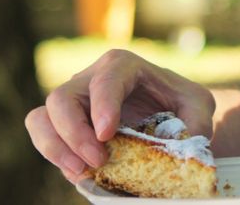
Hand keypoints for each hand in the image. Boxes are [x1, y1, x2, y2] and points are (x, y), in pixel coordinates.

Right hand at [24, 49, 214, 183]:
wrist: (167, 111)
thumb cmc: (180, 102)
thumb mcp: (199, 104)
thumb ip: (198, 120)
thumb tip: (188, 144)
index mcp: (123, 66)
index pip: (105, 80)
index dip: (102, 106)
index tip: (106, 135)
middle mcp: (90, 78)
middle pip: (61, 99)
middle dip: (74, 133)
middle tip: (97, 161)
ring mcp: (73, 101)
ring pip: (41, 117)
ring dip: (55, 147)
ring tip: (82, 171)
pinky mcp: (64, 125)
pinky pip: (43, 136)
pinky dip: (55, 156)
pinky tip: (80, 173)